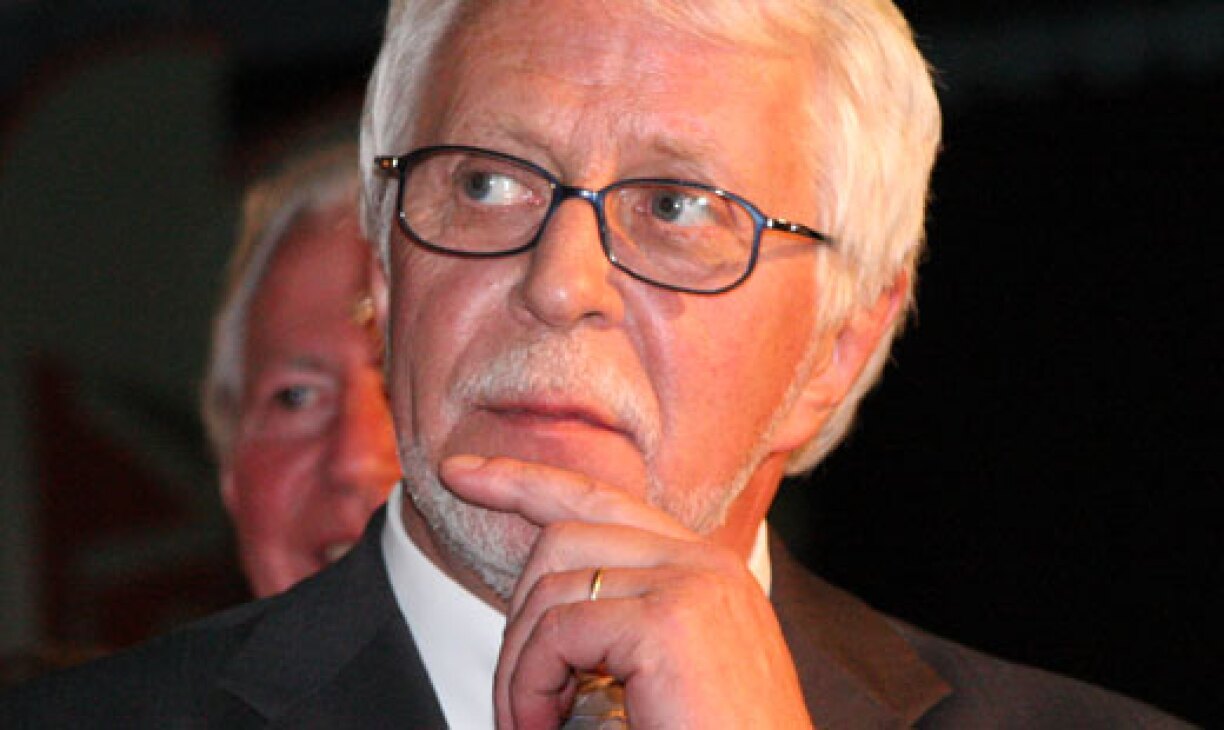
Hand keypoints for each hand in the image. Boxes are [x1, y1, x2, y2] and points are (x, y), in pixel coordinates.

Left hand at [440, 455, 812, 729]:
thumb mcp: (656, 674)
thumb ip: (614, 623)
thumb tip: (536, 601)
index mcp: (705, 569)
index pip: (599, 500)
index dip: (523, 480)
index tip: (459, 474)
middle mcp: (704, 562)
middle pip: (562, 536)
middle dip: (516, 616)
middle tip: (519, 703)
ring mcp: (691, 584)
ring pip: (552, 585)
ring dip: (519, 666)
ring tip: (530, 725)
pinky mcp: (670, 623)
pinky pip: (558, 632)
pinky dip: (530, 684)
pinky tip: (542, 726)